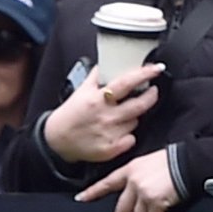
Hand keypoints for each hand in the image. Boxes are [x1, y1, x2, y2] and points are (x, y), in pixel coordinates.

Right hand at [40, 58, 158, 168]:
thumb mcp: (81, 90)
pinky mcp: (110, 149)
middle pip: (139, 105)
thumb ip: (96, 76)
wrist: (56, 140)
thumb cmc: (70, 114)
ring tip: (123, 114)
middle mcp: (105, 116)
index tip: (156, 68)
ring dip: (134, 116)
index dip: (144, 74)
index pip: (126, 83)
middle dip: (151, 96)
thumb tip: (106, 62)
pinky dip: (128, 135)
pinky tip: (119, 131)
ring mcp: (109, 134)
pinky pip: (131, 139)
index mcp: (98, 99)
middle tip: (152, 91)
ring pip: (135, 121)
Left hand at [80, 147, 186, 211]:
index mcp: (129, 171)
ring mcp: (144, 194)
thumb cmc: (172, 160)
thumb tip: (138, 190)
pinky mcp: (156, 202)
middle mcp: (133, 183)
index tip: (81, 199)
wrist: (187, 161)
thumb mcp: (148, 162)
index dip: (93, 191)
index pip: (107, 182)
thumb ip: (139, 176)